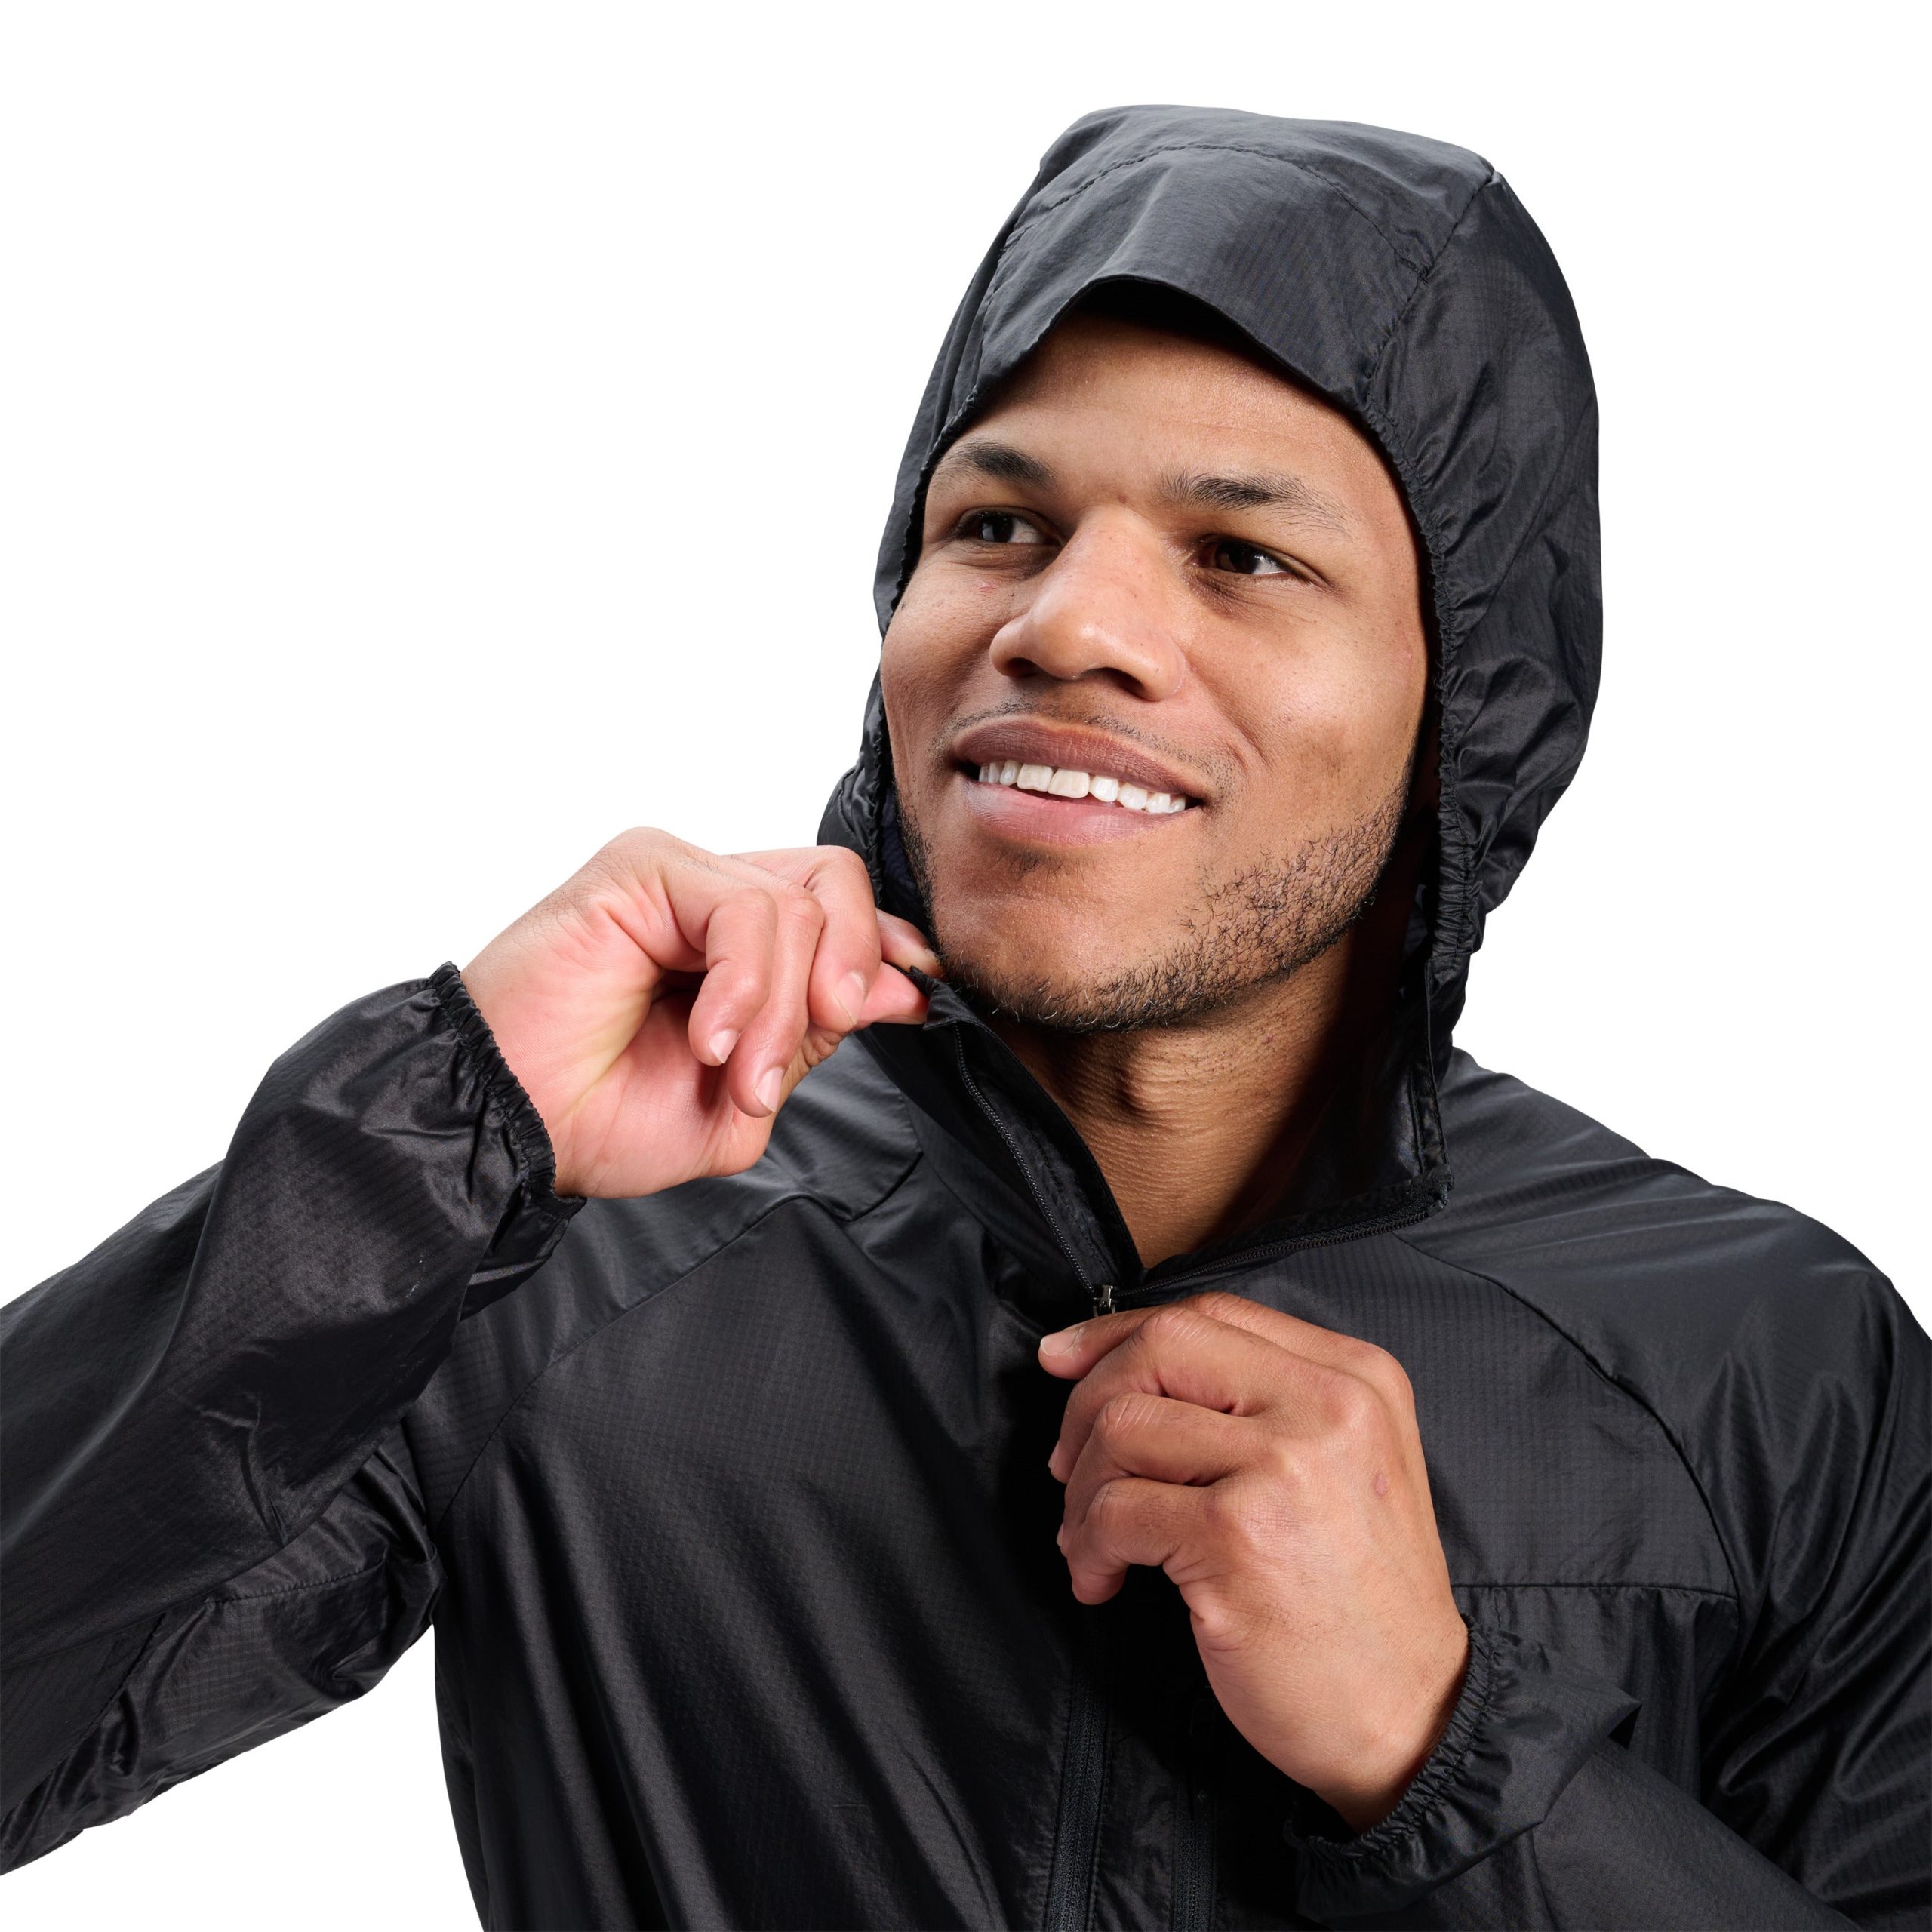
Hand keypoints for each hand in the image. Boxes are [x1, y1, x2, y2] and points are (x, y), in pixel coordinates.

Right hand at [462, 828, 939, 1197]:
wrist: (512, 1128)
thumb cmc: (599, 1118)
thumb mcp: (743, 1099)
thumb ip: (817, 1037)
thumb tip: (903, 984)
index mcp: (735, 947)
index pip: (841, 910)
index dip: (886, 950)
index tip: (916, 1002)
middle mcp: (709, 900)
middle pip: (837, 884)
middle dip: (848, 972)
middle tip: (815, 1041)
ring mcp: (676, 876)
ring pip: (798, 907)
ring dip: (781, 1011)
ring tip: (734, 1074)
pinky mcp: (643, 866)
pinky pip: (747, 907)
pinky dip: (746, 986)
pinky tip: (707, 1039)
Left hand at [1039, 1291, 1467, 1831]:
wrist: (1411, 1717)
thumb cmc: (1356, 1600)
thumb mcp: (1341, 1468)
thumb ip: (1257, 1402)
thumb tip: (1110, 1360)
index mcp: (1355, 1378)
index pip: (1211, 1311)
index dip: (1121, 1332)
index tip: (1066, 1362)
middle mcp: (1327, 1406)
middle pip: (1162, 1346)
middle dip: (1088, 1402)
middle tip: (1068, 1467)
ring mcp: (1284, 1467)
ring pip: (1123, 1424)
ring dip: (1081, 1490)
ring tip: (1091, 1542)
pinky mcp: (1238, 1535)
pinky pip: (1115, 1509)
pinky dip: (1087, 1545)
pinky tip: (1102, 1581)